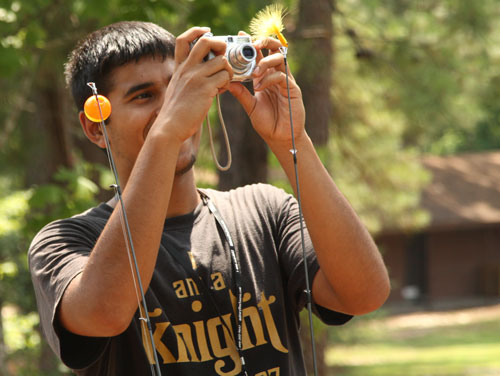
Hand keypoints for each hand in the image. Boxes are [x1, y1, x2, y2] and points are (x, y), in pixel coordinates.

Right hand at [153, 27, 232, 143]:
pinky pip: (225, 77)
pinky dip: (227, 83)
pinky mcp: (206, 89)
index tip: (207, 32)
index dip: (197, 31)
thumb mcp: (177, 88)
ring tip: (223, 81)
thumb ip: (187, 77)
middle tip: (223, 56)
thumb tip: (204, 74)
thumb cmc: (175, 112)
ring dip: (228, 70)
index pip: (183, 39)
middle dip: (220, 44)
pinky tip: (221, 91)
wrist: (170, 127)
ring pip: (222, 61)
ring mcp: (196, 78)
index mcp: (179, 67)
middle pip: (206, 41)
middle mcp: (187, 69)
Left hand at [228, 35, 305, 146]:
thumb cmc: (267, 123)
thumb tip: (227, 82)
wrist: (280, 138)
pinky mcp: (293, 90)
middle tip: (252, 44)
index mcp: (266, 77)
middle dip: (264, 43)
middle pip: (275, 49)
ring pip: (280, 59)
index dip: (252, 44)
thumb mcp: (250, 106)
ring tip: (254, 73)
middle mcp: (277, 76)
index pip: (260, 55)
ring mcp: (286, 82)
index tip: (240, 36)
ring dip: (265, 62)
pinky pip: (282, 76)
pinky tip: (259, 87)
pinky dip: (269, 78)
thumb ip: (241, 94)